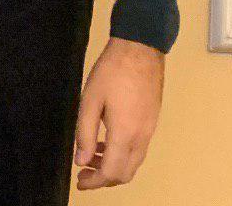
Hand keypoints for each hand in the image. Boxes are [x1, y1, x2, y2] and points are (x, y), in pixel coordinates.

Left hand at [74, 36, 164, 189]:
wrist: (140, 50)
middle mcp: (141, 138)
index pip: (112, 172)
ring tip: (91, 157)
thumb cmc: (112, 72)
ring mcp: (150, 130)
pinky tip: (106, 142)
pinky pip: (138, 149)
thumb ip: (85, 133)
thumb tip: (81, 161)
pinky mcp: (151, 122)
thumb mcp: (90, 99)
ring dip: (113, 166)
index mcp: (125, 134)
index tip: (79, 181)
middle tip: (84, 172)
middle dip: (104, 178)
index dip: (94, 182)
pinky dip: (122, 154)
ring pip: (133, 163)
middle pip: (126, 173)